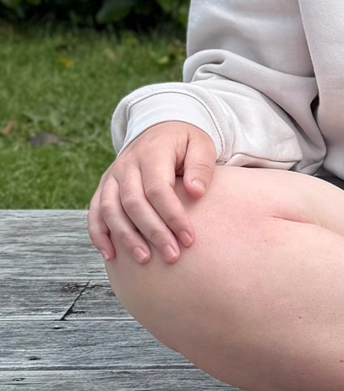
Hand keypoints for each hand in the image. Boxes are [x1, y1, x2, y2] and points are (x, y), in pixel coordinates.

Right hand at [88, 121, 216, 264]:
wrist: (160, 129)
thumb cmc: (186, 142)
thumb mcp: (201, 144)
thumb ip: (201, 166)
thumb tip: (196, 192)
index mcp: (152, 152)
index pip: (158, 189)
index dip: (172, 215)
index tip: (189, 238)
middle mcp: (127, 164)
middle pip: (134, 203)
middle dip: (153, 232)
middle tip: (172, 255)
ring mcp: (112, 176)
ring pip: (110, 210)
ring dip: (126, 238)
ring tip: (145, 260)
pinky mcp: (104, 187)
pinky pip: (95, 212)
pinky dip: (99, 235)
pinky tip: (111, 255)